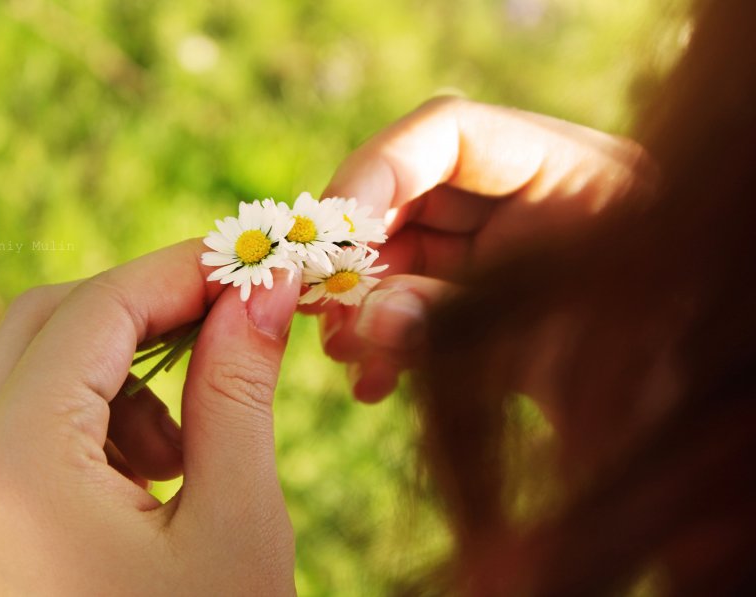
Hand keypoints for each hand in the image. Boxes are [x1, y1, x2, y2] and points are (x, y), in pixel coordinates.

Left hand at [0, 239, 299, 595]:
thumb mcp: (237, 520)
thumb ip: (239, 388)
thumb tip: (262, 289)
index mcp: (16, 466)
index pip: (97, 309)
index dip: (180, 270)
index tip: (249, 260)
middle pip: (47, 322)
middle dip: (145, 310)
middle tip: (229, 324)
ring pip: (32, 369)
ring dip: (120, 369)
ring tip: (186, 445)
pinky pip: (23, 426)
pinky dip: (94, 418)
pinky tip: (150, 477)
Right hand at [318, 96, 654, 401]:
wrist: (655, 431)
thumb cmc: (633, 378)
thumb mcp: (547, 342)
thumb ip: (451, 325)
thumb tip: (356, 321)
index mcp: (568, 171)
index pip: (449, 130)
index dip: (375, 173)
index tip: (329, 236)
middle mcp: (524, 196)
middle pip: (408, 191)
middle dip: (356, 252)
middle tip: (322, 308)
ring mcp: (497, 245)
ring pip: (396, 249)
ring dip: (359, 302)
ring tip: (344, 353)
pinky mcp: (476, 294)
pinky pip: (409, 297)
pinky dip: (380, 336)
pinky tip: (372, 383)